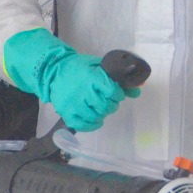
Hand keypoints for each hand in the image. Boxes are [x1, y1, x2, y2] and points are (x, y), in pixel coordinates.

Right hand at [2, 28, 137, 130]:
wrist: (54, 70)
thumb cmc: (80, 67)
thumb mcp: (99, 66)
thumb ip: (118, 77)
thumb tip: (138, 89)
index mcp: (92, 77)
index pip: (112, 91)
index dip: (118, 94)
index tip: (117, 93)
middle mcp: (82, 91)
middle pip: (105, 106)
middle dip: (112, 105)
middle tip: (110, 101)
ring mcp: (73, 103)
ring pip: (95, 116)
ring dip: (102, 114)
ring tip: (101, 109)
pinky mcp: (66, 112)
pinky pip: (82, 125)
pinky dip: (91, 125)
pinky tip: (96, 120)